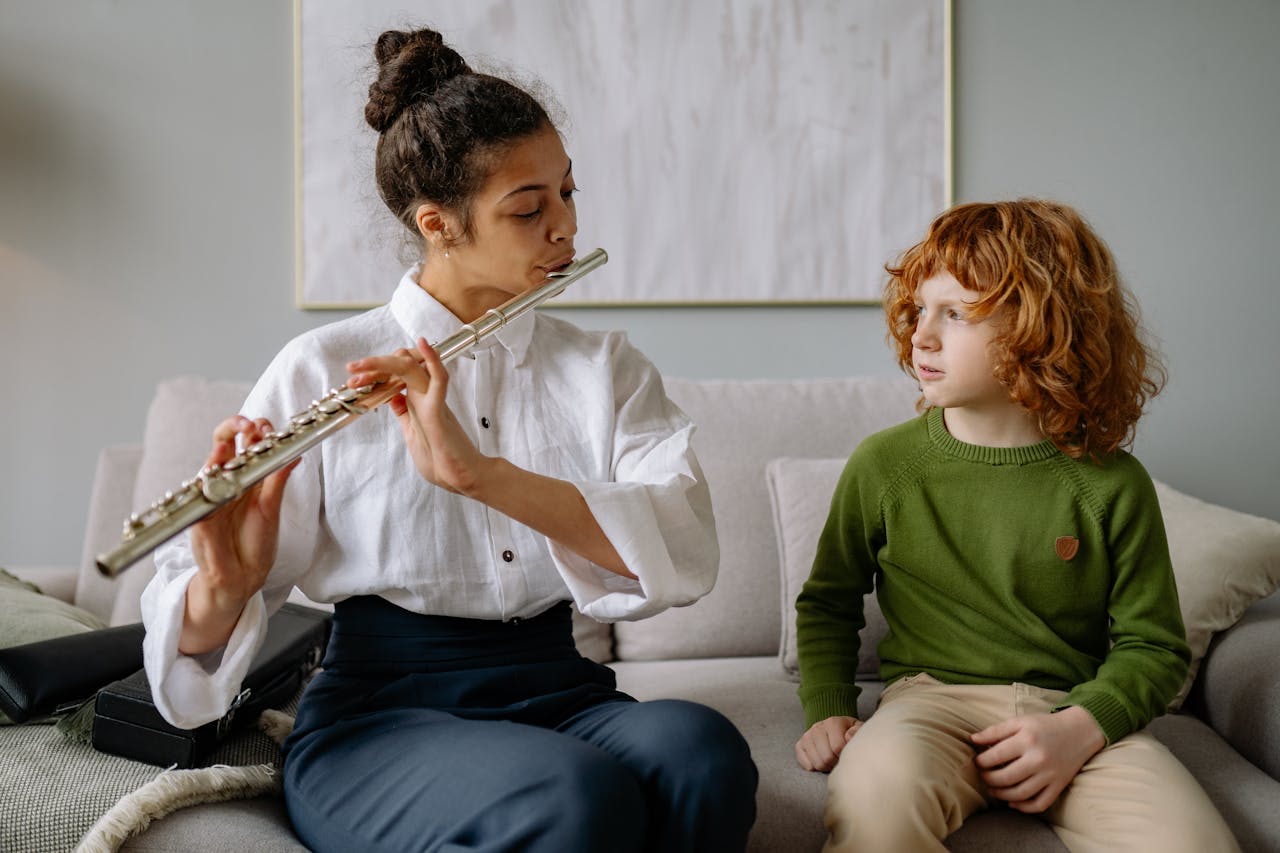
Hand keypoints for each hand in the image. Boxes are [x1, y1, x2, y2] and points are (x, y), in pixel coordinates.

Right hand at [183, 415, 298, 652]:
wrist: (241, 579)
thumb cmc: (256, 544)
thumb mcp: (271, 508)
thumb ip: (278, 480)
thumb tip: (294, 452)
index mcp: (246, 478)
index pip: (246, 444)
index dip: (256, 431)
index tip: (268, 426)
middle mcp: (225, 482)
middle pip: (223, 443)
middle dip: (234, 427)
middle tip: (249, 424)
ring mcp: (210, 496)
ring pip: (210, 463)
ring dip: (222, 447)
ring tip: (235, 437)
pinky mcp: (199, 515)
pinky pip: (200, 494)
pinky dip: (208, 480)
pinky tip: (217, 469)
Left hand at [347, 338, 488, 494]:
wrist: (464, 478)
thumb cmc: (442, 461)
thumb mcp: (413, 434)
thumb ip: (405, 415)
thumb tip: (394, 399)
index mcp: (417, 401)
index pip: (394, 375)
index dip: (372, 374)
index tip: (353, 380)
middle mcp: (425, 395)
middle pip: (400, 365)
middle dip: (372, 366)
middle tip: (351, 371)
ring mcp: (433, 401)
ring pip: (412, 367)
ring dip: (383, 363)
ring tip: (361, 365)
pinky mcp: (439, 411)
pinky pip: (439, 380)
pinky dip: (433, 361)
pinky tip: (425, 345)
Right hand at [795, 715, 861, 771]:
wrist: (838, 731)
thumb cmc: (851, 734)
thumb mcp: (859, 731)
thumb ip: (857, 733)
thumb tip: (848, 737)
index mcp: (833, 722)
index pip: (838, 747)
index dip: (845, 756)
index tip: (848, 755)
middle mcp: (817, 727)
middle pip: (826, 757)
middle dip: (836, 763)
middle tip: (841, 761)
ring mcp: (807, 736)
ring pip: (817, 763)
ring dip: (827, 767)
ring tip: (833, 762)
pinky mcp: (800, 745)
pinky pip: (806, 764)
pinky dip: (815, 768)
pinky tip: (823, 762)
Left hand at [971, 706, 1105, 812]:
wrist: (1079, 732)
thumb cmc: (1044, 725)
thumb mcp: (1020, 721)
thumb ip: (995, 731)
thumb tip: (973, 739)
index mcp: (1027, 740)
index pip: (996, 756)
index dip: (981, 761)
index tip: (977, 762)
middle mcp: (1039, 759)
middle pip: (1006, 778)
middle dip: (988, 779)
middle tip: (983, 776)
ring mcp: (1050, 775)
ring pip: (1020, 794)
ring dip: (1002, 795)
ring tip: (993, 789)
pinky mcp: (1059, 786)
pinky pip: (1040, 804)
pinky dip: (1024, 807)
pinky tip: (1012, 802)